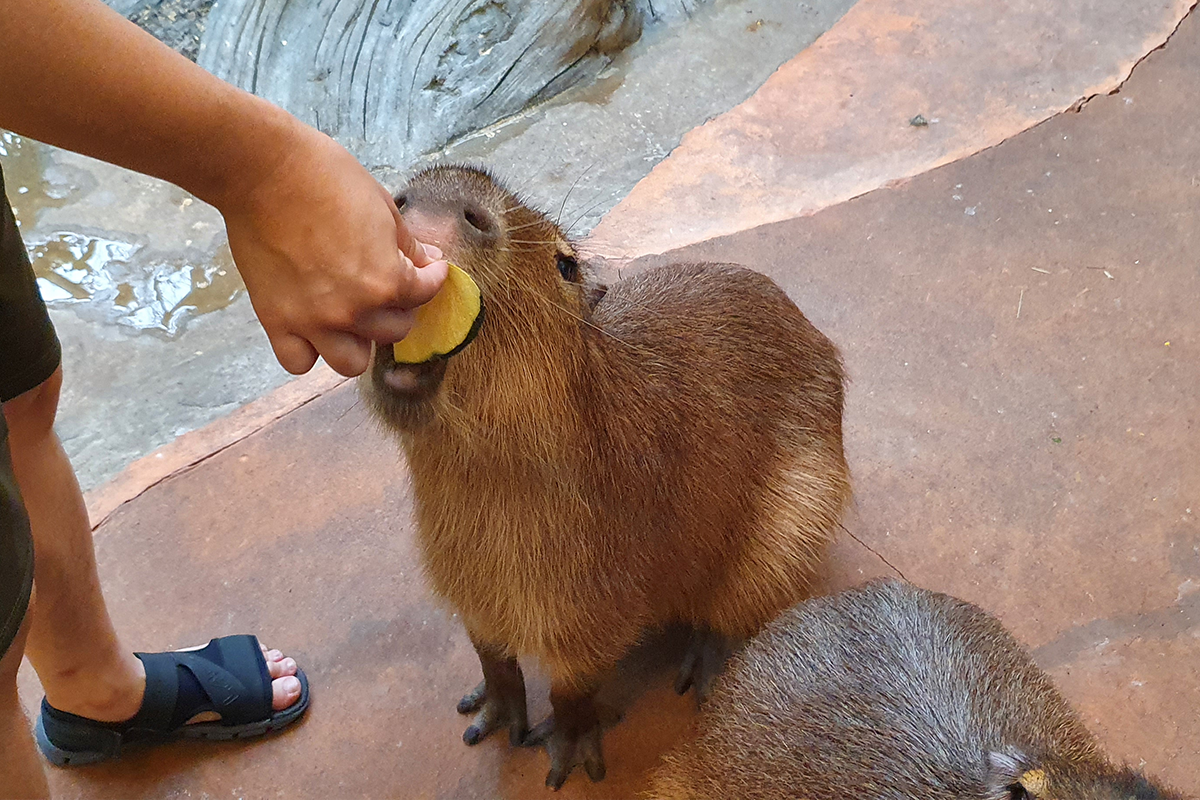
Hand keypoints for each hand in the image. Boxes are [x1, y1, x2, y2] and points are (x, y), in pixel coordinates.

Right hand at [217, 122, 447, 376]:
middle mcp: (354, 310)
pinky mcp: (276, 321)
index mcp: (386, 280)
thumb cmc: (325, 177)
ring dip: (358, 342)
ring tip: (353, 319)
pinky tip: (312, 329)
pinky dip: (308, 351)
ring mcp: (314, 321)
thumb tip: (429, 260)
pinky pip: (298, 362)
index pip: (425, 293)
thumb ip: (407, 244)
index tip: (430, 269)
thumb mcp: (382, 205)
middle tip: (389, 288)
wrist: (263, 170)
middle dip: (398, 308)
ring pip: (351, 362)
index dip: (432, 277)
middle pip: (393, 332)